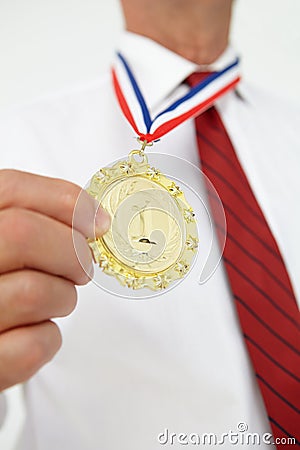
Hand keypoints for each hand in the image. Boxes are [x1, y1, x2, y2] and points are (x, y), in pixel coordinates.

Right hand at [0, 170, 109, 390]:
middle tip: (81, 266)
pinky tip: (34, 330)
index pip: (11, 190)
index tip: (95, 221)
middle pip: (23, 235)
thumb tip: (93, 218)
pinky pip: (34, 345)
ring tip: (53, 300)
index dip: (63, 200)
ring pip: (36, 292)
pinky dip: (49, 338)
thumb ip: (34, 222)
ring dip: (63, 298)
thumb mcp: (1, 243)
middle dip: (71, 251)